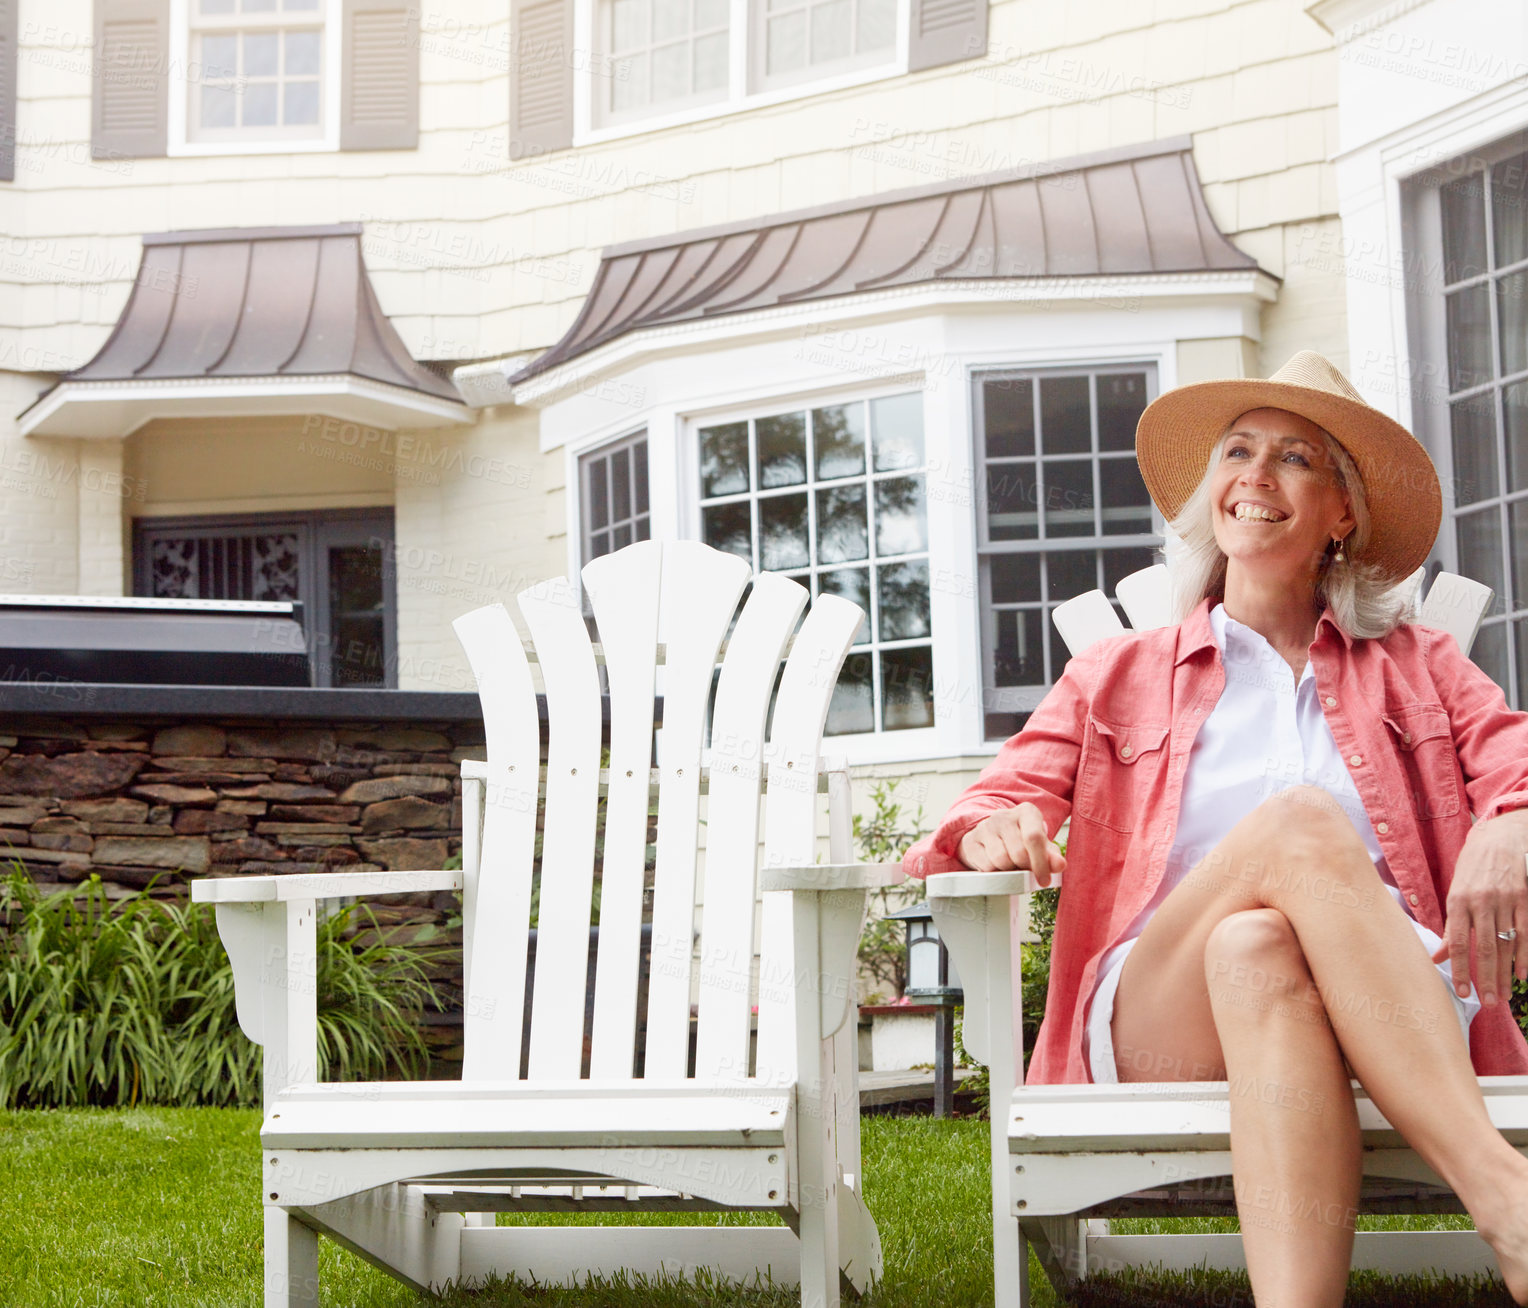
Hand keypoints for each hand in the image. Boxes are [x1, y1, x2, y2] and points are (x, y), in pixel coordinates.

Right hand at [957, 802, 1065, 883]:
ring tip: (1011, 865)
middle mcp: (1003, 816)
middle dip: (1024, 868)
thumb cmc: (1022, 842)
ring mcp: (984, 827)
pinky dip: (995, 873)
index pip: (1034, 837)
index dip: (1041, 863)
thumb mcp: (1040, 846)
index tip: (1044, 880)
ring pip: (1000, 860)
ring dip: (1009, 871)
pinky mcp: (970, 840)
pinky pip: (986, 866)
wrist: (992, 836)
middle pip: (1018, 853)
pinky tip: (997, 866)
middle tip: (1025, 869)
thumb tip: (1060, 865)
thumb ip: (1052, 856)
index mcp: (1026, 812)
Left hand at [1430, 810, 1527, 1004]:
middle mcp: (1481, 902)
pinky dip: (1524, 954)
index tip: (1463, 992)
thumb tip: (1437, 957)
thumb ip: (1450, 927)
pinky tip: (1523, 974)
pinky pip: (1525, 932)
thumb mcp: (1455, 893)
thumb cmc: (1472, 869)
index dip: (1460, 969)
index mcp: (1458, 902)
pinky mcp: (1524, 898)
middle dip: (1486, 978)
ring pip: (1506, 943)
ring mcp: (1505, 900)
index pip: (1457, 942)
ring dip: (1506, 973)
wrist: (1498, 838)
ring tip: (1504, 996)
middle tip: (1488, 1004)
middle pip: (1484, 947)